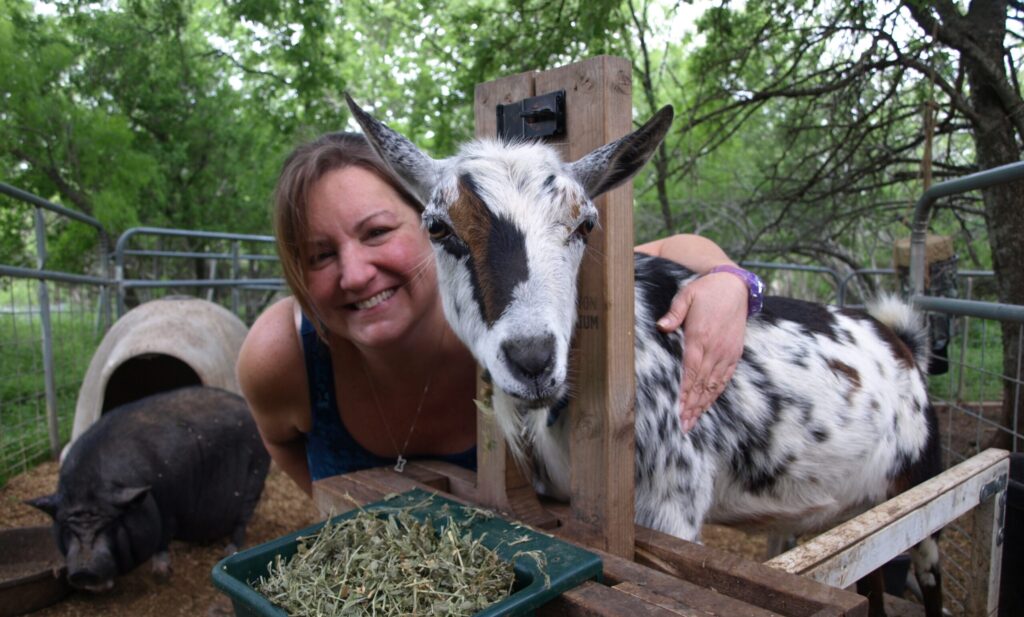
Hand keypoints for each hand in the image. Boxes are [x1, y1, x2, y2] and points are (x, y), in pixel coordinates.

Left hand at [656, 272, 748, 431]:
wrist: (735, 286)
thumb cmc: (706, 291)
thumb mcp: (686, 296)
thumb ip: (674, 313)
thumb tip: (662, 326)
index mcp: (700, 337)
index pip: (691, 371)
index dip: (685, 392)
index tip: (678, 409)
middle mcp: (715, 349)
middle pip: (702, 384)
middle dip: (692, 406)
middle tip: (683, 424)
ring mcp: (727, 353)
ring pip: (714, 385)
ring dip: (703, 404)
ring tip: (693, 421)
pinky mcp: (735, 353)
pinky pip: (725, 378)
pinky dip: (716, 393)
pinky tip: (708, 404)